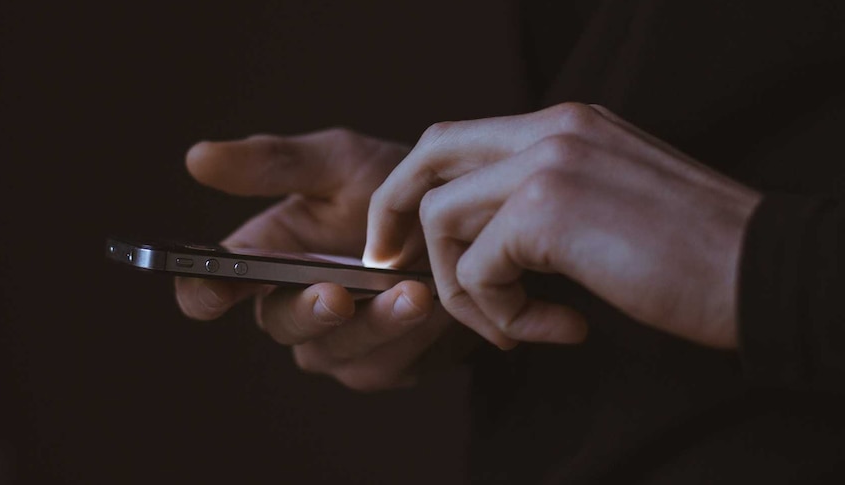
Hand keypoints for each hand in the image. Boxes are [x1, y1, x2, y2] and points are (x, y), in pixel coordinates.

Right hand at [175, 129, 474, 390]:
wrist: (464, 217)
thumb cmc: (391, 185)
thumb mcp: (339, 162)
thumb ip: (275, 164)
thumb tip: (197, 158)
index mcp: (267, 257)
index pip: (213, 288)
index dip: (204, 292)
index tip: (215, 288)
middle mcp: (294, 306)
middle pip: (280, 325)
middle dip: (308, 312)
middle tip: (336, 294)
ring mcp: (339, 342)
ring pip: (337, 351)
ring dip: (374, 326)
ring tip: (412, 293)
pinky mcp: (385, 363)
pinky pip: (388, 364)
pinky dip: (413, 337)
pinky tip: (438, 305)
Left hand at [365, 103, 761, 348]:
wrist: (762, 271)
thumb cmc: (693, 252)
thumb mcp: (607, 202)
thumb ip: (544, 202)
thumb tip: (483, 240)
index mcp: (564, 124)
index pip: (458, 138)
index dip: (417, 187)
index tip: (404, 239)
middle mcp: (551, 128)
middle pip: (429, 156)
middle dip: (395, 213)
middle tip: (393, 265)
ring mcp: (548, 161)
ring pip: (443, 220)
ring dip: (463, 289)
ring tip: (514, 326)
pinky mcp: (548, 209)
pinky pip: (479, 270)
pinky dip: (501, 313)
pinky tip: (557, 328)